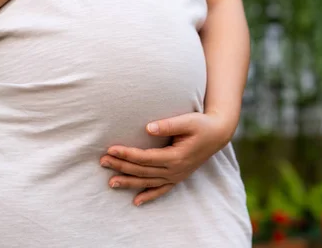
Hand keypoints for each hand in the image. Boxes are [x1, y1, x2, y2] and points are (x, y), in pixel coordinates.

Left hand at [100, 112, 232, 205]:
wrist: (219, 134)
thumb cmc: (202, 124)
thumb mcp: (188, 121)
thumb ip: (168, 125)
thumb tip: (148, 127)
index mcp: (176, 156)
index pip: (145, 158)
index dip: (127, 154)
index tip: (111, 149)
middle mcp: (175, 169)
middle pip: (143, 170)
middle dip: (121, 166)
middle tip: (102, 161)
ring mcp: (177, 175)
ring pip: (148, 182)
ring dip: (129, 182)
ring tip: (111, 182)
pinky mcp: (179, 177)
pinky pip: (162, 190)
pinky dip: (149, 196)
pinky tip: (136, 201)